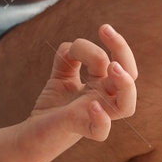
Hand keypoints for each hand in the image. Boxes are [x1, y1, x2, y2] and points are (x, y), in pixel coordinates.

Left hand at [6, 24, 137, 161]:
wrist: (32, 133)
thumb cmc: (53, 105)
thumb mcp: (60, 74)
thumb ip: (67, 57)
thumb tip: (72, 45)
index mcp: (103, 86)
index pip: (120, 62)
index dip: (114, 43)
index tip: (103, 28)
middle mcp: (104, 100)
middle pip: (129, 77)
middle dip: (122, 52)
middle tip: (106, 32)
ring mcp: (95, 115)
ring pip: (126, 106)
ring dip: (125, 85)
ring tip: (112, 66)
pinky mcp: (79, 128)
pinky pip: (101, 131)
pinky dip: (102, 119)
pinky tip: (91, 104)